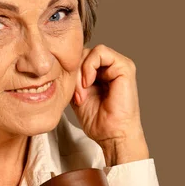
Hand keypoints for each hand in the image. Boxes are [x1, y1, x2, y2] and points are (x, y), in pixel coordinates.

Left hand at [70, 45, 148, 162]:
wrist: (112, 134)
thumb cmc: (98, 121)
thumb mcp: (77, 96)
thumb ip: (73, 80)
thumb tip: (59, 66)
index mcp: (101, 74)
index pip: (79, 60)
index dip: (71, 73)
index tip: (71, 95)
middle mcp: (111, 68)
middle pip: (82, 54)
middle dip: (74, 73)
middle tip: (76, 95)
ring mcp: (119, 65)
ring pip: (89, 51)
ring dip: (81, 71)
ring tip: (82, 92)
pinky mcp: (125, 66)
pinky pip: (100, 52)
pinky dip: (89, 66)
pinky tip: (89, 84)